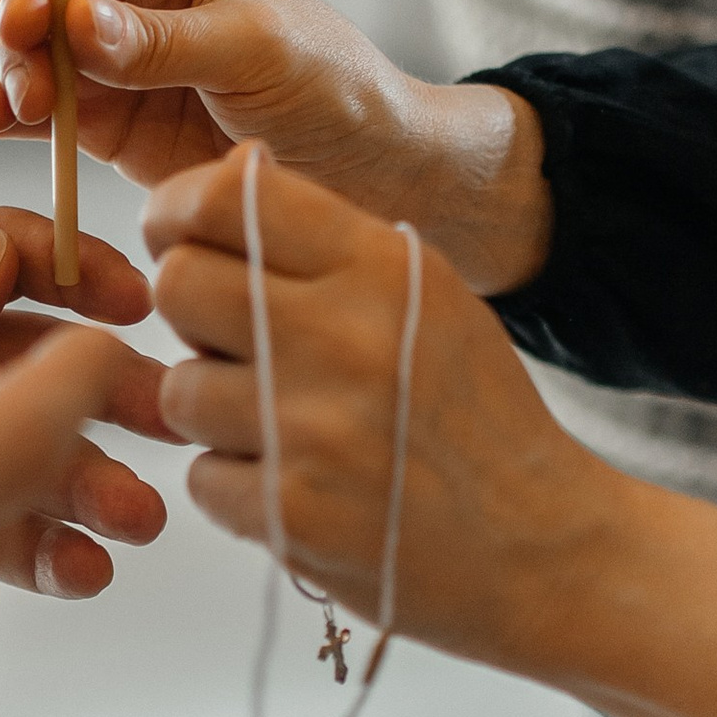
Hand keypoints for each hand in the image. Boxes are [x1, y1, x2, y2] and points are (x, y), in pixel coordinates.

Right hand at [0, 0, 552, 294]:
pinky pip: (30, 109)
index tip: (22, 21)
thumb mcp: (257, 54)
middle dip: (8, 38)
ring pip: (21, 53)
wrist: (360, 175)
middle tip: (11, 89)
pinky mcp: (100, 118)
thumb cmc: (329, 89)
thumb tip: (75, 20)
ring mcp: (110, 56)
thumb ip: (165, 42)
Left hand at [145, 147, 716, 716]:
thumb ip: (328, 239)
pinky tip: (303, 488)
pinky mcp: (289, 512)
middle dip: (194, 317)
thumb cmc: (474, 417)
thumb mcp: (429, 294)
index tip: (180, 241)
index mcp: (379, 266)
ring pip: (180, 389)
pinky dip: (239, 488)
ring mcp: (311, 429)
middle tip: (237, 347)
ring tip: (288, 430)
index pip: (219, 198)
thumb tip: (232, 168)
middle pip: (177, 285)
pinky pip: (202, 477)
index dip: (175, 215)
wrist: (540, 548)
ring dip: (217, 414)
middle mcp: (341, 336)